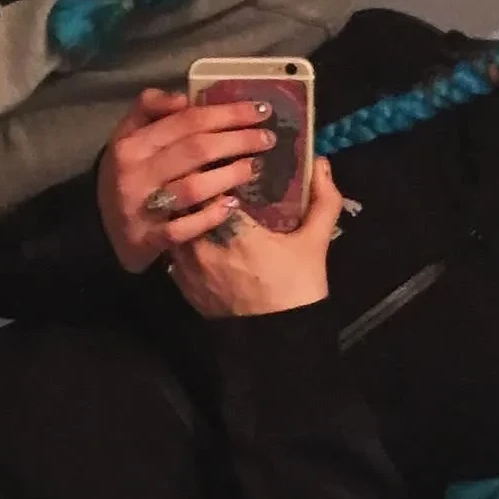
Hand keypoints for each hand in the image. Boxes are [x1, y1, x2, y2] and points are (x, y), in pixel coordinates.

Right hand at [97, 88, 277, 272]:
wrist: (100, 228)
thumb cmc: (128, 174)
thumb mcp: (129, 136)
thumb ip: (150, 109)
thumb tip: (182, 97)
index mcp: (132, 143)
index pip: (188, 120)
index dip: (228, 113)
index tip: (260, 110)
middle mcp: (135, 173)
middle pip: (196, 150)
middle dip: (238, 140)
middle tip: (267, 139)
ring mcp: (141, 208)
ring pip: (193, 188)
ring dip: (230, 175)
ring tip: (254, 168)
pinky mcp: (148, 239)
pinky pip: (184, 228)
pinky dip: (211, 216)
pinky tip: (233, 206)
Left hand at [168, 159, 342, 317]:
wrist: (274, 343)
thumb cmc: (296, 288)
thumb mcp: (316, 242)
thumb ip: (323, 199)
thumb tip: (320, 163)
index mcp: (233, 227)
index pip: (212, 178)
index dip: (220, 162)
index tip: (232, 154)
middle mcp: (201, 241)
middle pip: (189, 196)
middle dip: (201, 180)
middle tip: (217, 170)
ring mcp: (186, 264)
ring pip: (177, 220)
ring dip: (190, 206)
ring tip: (207, 197)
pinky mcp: (181, 282)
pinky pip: (175, 245)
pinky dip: (185, 232)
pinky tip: (202, 229)